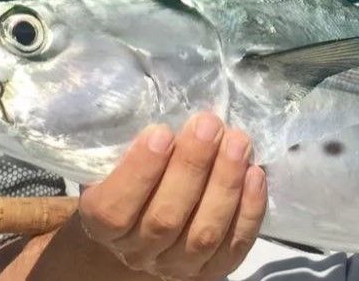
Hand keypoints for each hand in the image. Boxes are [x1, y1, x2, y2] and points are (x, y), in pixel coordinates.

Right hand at [78, 112, 267, 280]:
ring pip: (203, 235)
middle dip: (192, 167)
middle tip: (209, 124)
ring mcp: (176, 266)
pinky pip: (233, 247)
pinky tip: (255, 174)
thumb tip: (156, 95)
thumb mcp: (113, 159)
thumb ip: (124, 140)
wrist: (143, 222)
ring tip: (238, 142)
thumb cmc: (129, 177)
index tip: (161, 131)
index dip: (139, 172)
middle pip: (166, 218)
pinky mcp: (211, 270)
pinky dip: (248, 211)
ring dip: (225, 184)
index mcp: (102, 225)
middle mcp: (138, 252)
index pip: (115, 210)